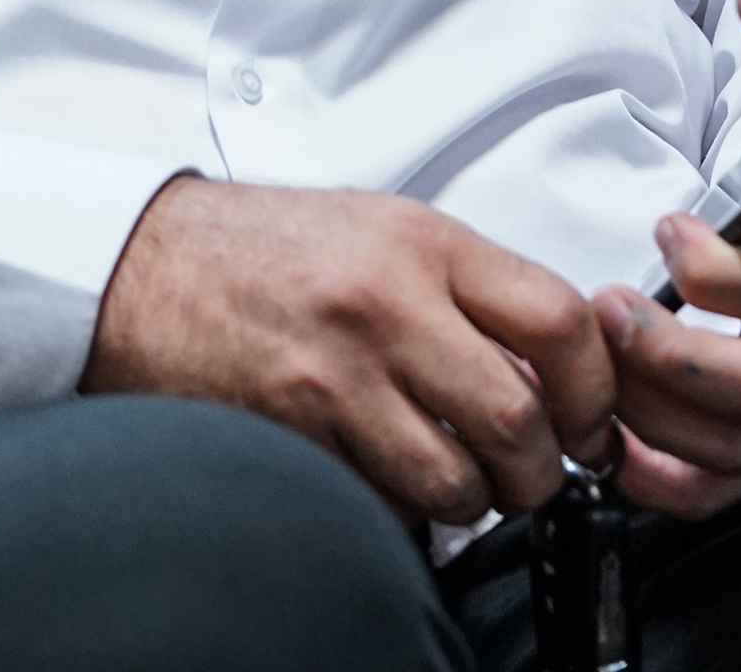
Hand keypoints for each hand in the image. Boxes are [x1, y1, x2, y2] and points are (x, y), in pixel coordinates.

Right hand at [83, 176, 615, 527]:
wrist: (147, 265)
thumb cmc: (264, 247)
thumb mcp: (381, 228)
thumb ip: (465, 286)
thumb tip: (552, 362)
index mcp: (421, 242)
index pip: (558, 320)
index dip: (593, 388)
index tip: (586, 416)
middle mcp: (386, 302)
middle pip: (518, 418)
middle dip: (538, 469)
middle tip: (528, 472)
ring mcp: (337, 373)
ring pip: (456, 482)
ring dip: (469, 502)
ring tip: (452, 480)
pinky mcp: (295, 434)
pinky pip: (383, 505)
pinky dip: (399, 512)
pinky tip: (384, 478)